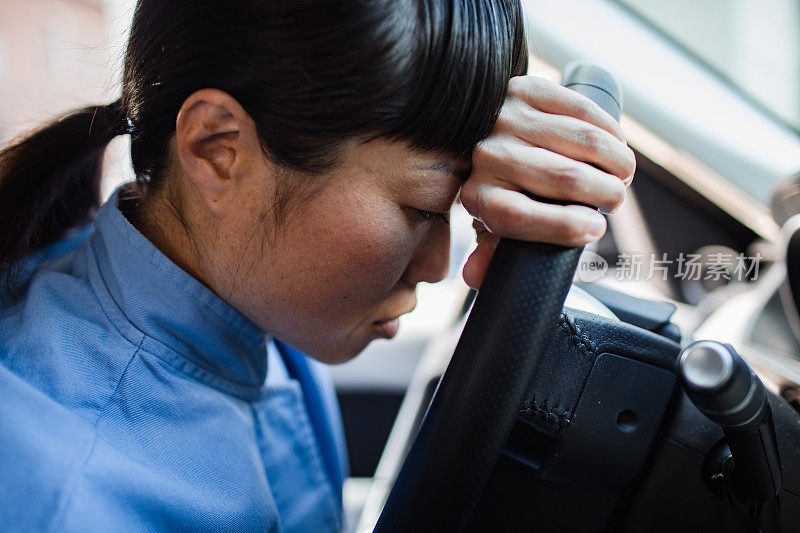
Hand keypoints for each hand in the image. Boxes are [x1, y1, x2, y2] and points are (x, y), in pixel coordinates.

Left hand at [460, 75, 635, 289]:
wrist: (477, 133)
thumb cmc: (497, 189)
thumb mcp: (491, 225)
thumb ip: (491, 254)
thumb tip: (478, 277)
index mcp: (478, 197)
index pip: (520, 217)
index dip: (565, 227)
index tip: (595, 229)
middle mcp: (487, 156)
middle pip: (564, 178)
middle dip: (606, 192)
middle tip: (615, 199)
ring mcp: (505, 118)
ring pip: (582, 141)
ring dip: (617, 161)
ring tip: (622, 174)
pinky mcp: (524, 89)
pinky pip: (582, 110)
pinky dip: (610, 130)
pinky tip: (616, 145)